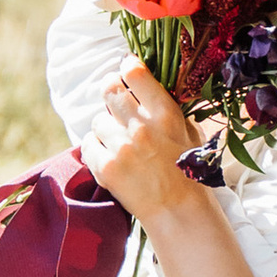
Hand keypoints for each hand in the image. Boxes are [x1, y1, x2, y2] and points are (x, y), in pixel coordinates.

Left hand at [80, 61, 204, 226]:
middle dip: (111, 92)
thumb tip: (145, 84)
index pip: (135, 74)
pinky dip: (96, 149)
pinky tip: (111, 157)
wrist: (177, 209)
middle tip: (115, 102)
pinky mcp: (106, 168)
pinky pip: (88, 143)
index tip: (125, 69)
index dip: (126, 67)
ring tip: (119, 142)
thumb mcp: (188, 132)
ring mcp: (122, 148)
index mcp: (165, 114)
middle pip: (110, 89)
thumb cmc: (187, 169)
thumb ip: (167, 107)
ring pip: (98, 119)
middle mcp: (141, 127)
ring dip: (106, 128)